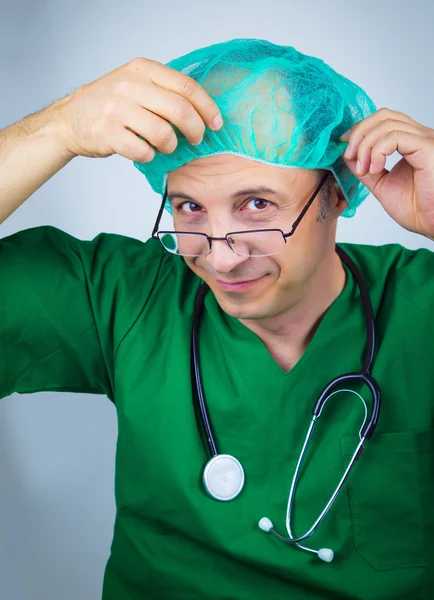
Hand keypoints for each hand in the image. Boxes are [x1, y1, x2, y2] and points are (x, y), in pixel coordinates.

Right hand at [55, 57, 222, 161]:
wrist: (69, 119)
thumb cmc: (109, 104)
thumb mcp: (135, 83)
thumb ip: (163, 90)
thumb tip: (203, 110)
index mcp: (142, 70)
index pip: (186, 86)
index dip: (207, 108)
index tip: (216, 123)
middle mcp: (130, 86)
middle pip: (180, 110)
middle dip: (196, 130)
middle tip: (196, 140)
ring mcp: (117, 109)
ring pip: (164, 134)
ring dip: (171, 146)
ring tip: (166, 147)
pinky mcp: (109, 133)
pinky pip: (144, 152)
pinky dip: (150, 156)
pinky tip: (145, 151)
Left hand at [340, 108, 433, 239]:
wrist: (430, 224)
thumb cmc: (416, 209)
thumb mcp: (381, 184)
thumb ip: (366, 168)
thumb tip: (348, 154)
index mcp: (411, 143)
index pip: (383, 120)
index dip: (361, 130)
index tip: (346, 149)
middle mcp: (420, 137)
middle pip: (384, 115)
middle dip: (359, 132)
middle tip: (349, 155)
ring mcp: (425, 140)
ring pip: (387, 124)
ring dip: (365, 145)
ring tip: (362, 169)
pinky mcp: (427, 148)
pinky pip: (395, 137)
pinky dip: (377, 151)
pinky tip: (375, 168)